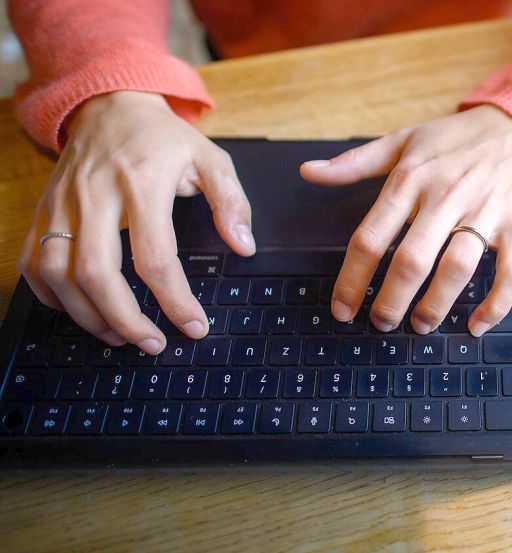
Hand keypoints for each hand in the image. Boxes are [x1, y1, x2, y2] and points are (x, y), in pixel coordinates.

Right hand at [17, 91, 255, 353]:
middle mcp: (96, 194)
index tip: (194, 326)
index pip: (155, 255)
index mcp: (143, 182)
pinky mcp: (43, 211)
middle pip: (96, 273)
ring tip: (120, 335)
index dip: (174, 299)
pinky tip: (82, 311)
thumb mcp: (210, 158)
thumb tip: (244, 246)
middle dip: (125, 319)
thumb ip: (231, 202)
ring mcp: (62, 204)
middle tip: (153, 344)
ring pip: (57, 274)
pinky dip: (52, 297)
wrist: (109, 104)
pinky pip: (33, 263)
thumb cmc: (162, 139)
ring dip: (87, 315)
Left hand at [300, 105, 511, 335]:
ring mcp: (485, 212)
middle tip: (381, 324)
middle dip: (391, 302)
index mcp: (411, 178)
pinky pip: (510, 273)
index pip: (371, 237)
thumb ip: (354, 162)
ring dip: (436, 306)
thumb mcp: (404, 140)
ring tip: (420, 325)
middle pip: (411, 260)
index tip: (342, 308)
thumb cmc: (459, 138)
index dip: (351, 280)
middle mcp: (446, 196)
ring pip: (456, 269)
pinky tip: (476, 325)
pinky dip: (494, 305)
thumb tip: (308, 171)